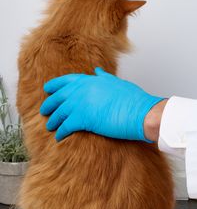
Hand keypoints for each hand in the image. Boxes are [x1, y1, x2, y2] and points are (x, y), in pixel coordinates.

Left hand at [40, 67, 163, 141]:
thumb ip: (105, 77)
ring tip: (50, 126)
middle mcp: (82, 90)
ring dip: (53, 121)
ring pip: (59, 113)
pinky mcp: (82, 119)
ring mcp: (80, 104)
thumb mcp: (118, 83)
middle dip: (49, 105)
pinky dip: (60, 133)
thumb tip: (98, 71)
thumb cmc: (134, 99)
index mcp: (91, 80)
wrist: (141, 112)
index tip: (48, 90)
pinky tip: (59, 137)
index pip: (66, 81)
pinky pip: (65, 127)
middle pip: (58, 97)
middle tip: (45, 111)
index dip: (55, 86)